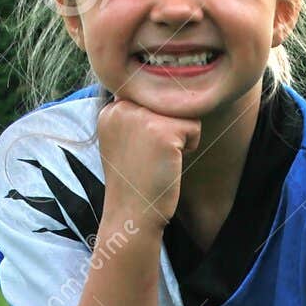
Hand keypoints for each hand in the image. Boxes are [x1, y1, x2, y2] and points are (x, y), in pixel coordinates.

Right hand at [96, 96, 200, 229]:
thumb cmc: (135, 181)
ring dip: (180, 137)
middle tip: (150, 158)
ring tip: (159, 159)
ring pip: (182, 113)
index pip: (151, 98)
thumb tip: (171, 92)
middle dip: (168, 129)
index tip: (141, 151)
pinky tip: (169, 164)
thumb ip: (136, 115)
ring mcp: (142, 117)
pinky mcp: (163, 130)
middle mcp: (122, 107)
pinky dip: (190, 147)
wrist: (132, 213)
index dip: (156, 124)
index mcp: (111, 109)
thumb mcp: (124, 140)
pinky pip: (194, 127)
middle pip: (168, 103)